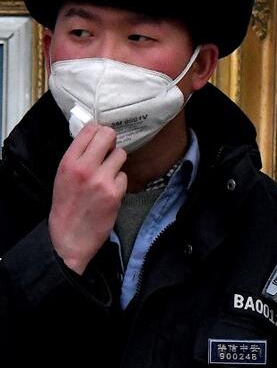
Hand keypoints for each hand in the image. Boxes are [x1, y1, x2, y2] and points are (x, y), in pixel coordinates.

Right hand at [49, 124, 127, 274]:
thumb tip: (94, 136)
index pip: (89, 129)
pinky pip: (124, 175)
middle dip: (111, 141)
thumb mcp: (62, 177)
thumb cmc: (66, 206)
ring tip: (107, 174)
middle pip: (108, 135)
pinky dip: (119, 181)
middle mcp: (85, 168)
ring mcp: (102, 179)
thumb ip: (77, 157)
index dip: (98, 131)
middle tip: (108, 151)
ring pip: (121, 154)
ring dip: (116, 162)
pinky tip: (110, 190)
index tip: (99, 137)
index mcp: (68, 162)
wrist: (69, 237)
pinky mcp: (115, 192)